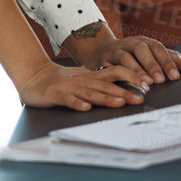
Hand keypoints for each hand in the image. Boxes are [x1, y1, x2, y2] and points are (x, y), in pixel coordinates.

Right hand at [15, 61, 147, 111]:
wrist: (34, 75)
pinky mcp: (56, 95)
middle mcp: (84, 80)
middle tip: (140, 99)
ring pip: (91, 92)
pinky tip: (85, 108)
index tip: (146, 86)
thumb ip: (101, 84)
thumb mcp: (84, 79)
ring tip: (119, 103)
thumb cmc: (62, 81)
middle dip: (125, 92)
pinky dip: (77, 103)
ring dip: (106, 97)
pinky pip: (68, 99)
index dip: (131, 78)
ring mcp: (71, 87)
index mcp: (92, 76)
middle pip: (108, 85)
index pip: (116, 72)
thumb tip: (124, 91)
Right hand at [62, 22, 180, 84]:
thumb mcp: (149, 54)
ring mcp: (114, 52)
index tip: (174, 76)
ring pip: (124, 58)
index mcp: (143, 41)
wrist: (100, 49)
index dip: (166, 61)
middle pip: (141, 49)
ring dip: (135, 71)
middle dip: (151, 64)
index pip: (157, 47)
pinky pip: (108, 68)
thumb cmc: (131, 55)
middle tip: (160, 81)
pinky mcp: (101, 62)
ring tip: (145, 85)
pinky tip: (124, 86)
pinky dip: (116, 77)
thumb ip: (168, 59)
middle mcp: (128, 44)